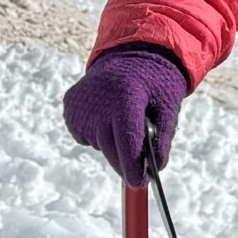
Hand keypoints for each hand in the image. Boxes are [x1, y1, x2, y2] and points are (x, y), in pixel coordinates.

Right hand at [62, 45, 189, 186]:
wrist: (131, 54)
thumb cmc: (155, 82)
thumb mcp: (168, 107)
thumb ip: (162, 138)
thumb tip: (155, 169)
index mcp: (126, 98)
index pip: (127, 143)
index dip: (133, 167)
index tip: (139, 183)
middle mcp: (98, 101)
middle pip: (111, 149)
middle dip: (125, 162)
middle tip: (138, 168)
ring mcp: (80, 104)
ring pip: (99, 144)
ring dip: (112, 144)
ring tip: (124, 121)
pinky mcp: (69, 106)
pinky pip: (86, 134)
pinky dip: (98, 133)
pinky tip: (108, 115)